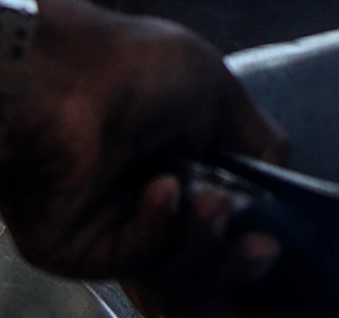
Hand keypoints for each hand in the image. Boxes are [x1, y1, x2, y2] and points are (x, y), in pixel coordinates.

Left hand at [0, 0, 284, 308]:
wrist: (62, 73)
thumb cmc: (138, 69)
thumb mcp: (218, 92)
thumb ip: (256, 142)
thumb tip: (276, 180)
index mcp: (180, 166)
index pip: (222, 223)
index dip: (248, 239)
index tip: (272, 239)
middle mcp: (146, 203)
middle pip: (203, 260)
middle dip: (235, 260)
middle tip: (261, 247)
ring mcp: (110, 229)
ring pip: (174, 268)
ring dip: (203, 240)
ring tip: (211, 204)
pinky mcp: (76, 250)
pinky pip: (132, 257)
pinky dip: (156, 228)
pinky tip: (161, 192)